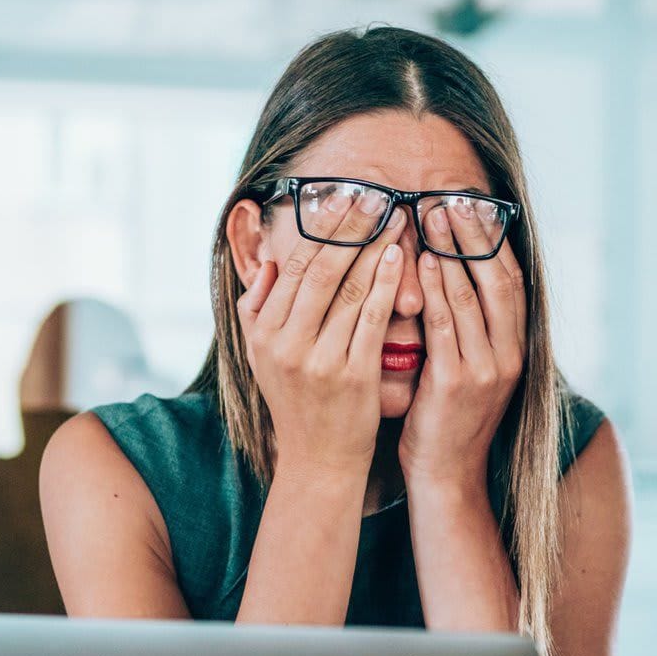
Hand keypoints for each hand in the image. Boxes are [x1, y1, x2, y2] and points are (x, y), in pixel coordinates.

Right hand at [238, 194, 407, 479]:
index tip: (341, 199)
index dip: (319, 230)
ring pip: (348, 290)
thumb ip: (256, 310)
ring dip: (374, 248)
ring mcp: (319, 360)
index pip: (292, 268)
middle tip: (374, 194)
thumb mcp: (261, 358)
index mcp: (263, 334)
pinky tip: (400, 258)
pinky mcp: (353, 375)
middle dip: (349, 228)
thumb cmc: (296, 403)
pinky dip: (386, 284)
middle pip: (320, 271)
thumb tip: (265, 262)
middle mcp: (286, 344)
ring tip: (395, 216)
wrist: (318, 461)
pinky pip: (372, 318)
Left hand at [398, 198, 527, 490]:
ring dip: (450, 252)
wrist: (445, 478)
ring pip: (471, 296)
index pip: (510, 280)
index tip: (470, 205)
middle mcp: (508, 354)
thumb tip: (445, 283)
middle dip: (473, 235)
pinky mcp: (456, 384)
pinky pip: (445, 326)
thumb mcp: (464, 371)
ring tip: (431, 216)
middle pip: (497, 279)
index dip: (491, 240)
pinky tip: (418, 263)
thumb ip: (462, 331)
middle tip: (450, 198)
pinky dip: (433, 291)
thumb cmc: (444, 422)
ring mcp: (486, 369)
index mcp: (514, 348)